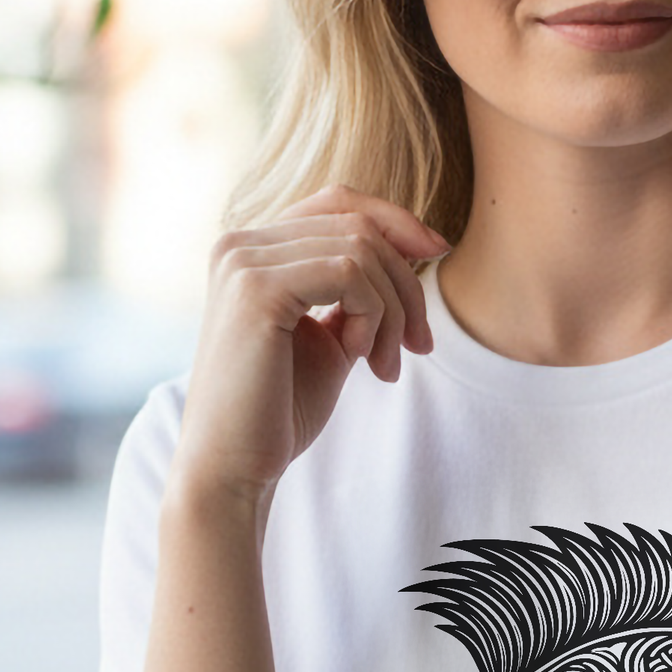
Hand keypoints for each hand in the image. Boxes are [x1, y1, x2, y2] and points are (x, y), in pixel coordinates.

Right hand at [172, 188, 449, 507]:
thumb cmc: (279, 410)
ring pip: (362, 248)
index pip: (338, 202)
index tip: (438, 253)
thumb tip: (421, 242)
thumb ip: (359, 289)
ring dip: (393, 309)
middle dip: (406, 284)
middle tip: (418, 346)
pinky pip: (350, 273)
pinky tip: (359, 357)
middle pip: (358, 224)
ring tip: (385, 363)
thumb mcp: (330, 334)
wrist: (234, 469)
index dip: (396, 221)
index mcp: (252, 250)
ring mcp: (242, 261)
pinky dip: (373, 315)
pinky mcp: (256, 289)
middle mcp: (239, 244)